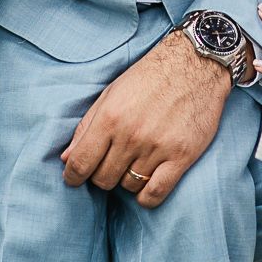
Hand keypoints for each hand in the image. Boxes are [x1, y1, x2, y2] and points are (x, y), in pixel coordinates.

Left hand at [61, 27, 229, 205]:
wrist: (194, 65)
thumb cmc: (149, 77)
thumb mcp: (111, 94)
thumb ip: (87, 126)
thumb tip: (67, 159)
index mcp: (110, 117)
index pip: (81, 163)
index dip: (73, 176)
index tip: (75, 178)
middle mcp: (131, 135)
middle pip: (103, 179)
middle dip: (102, 175)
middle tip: (110, 163)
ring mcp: (157, 147)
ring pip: (129, 186)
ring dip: (127, 179)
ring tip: (134, 162)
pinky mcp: (181, 156)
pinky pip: (156, 193)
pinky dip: (146, 197)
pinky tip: (146, 185)